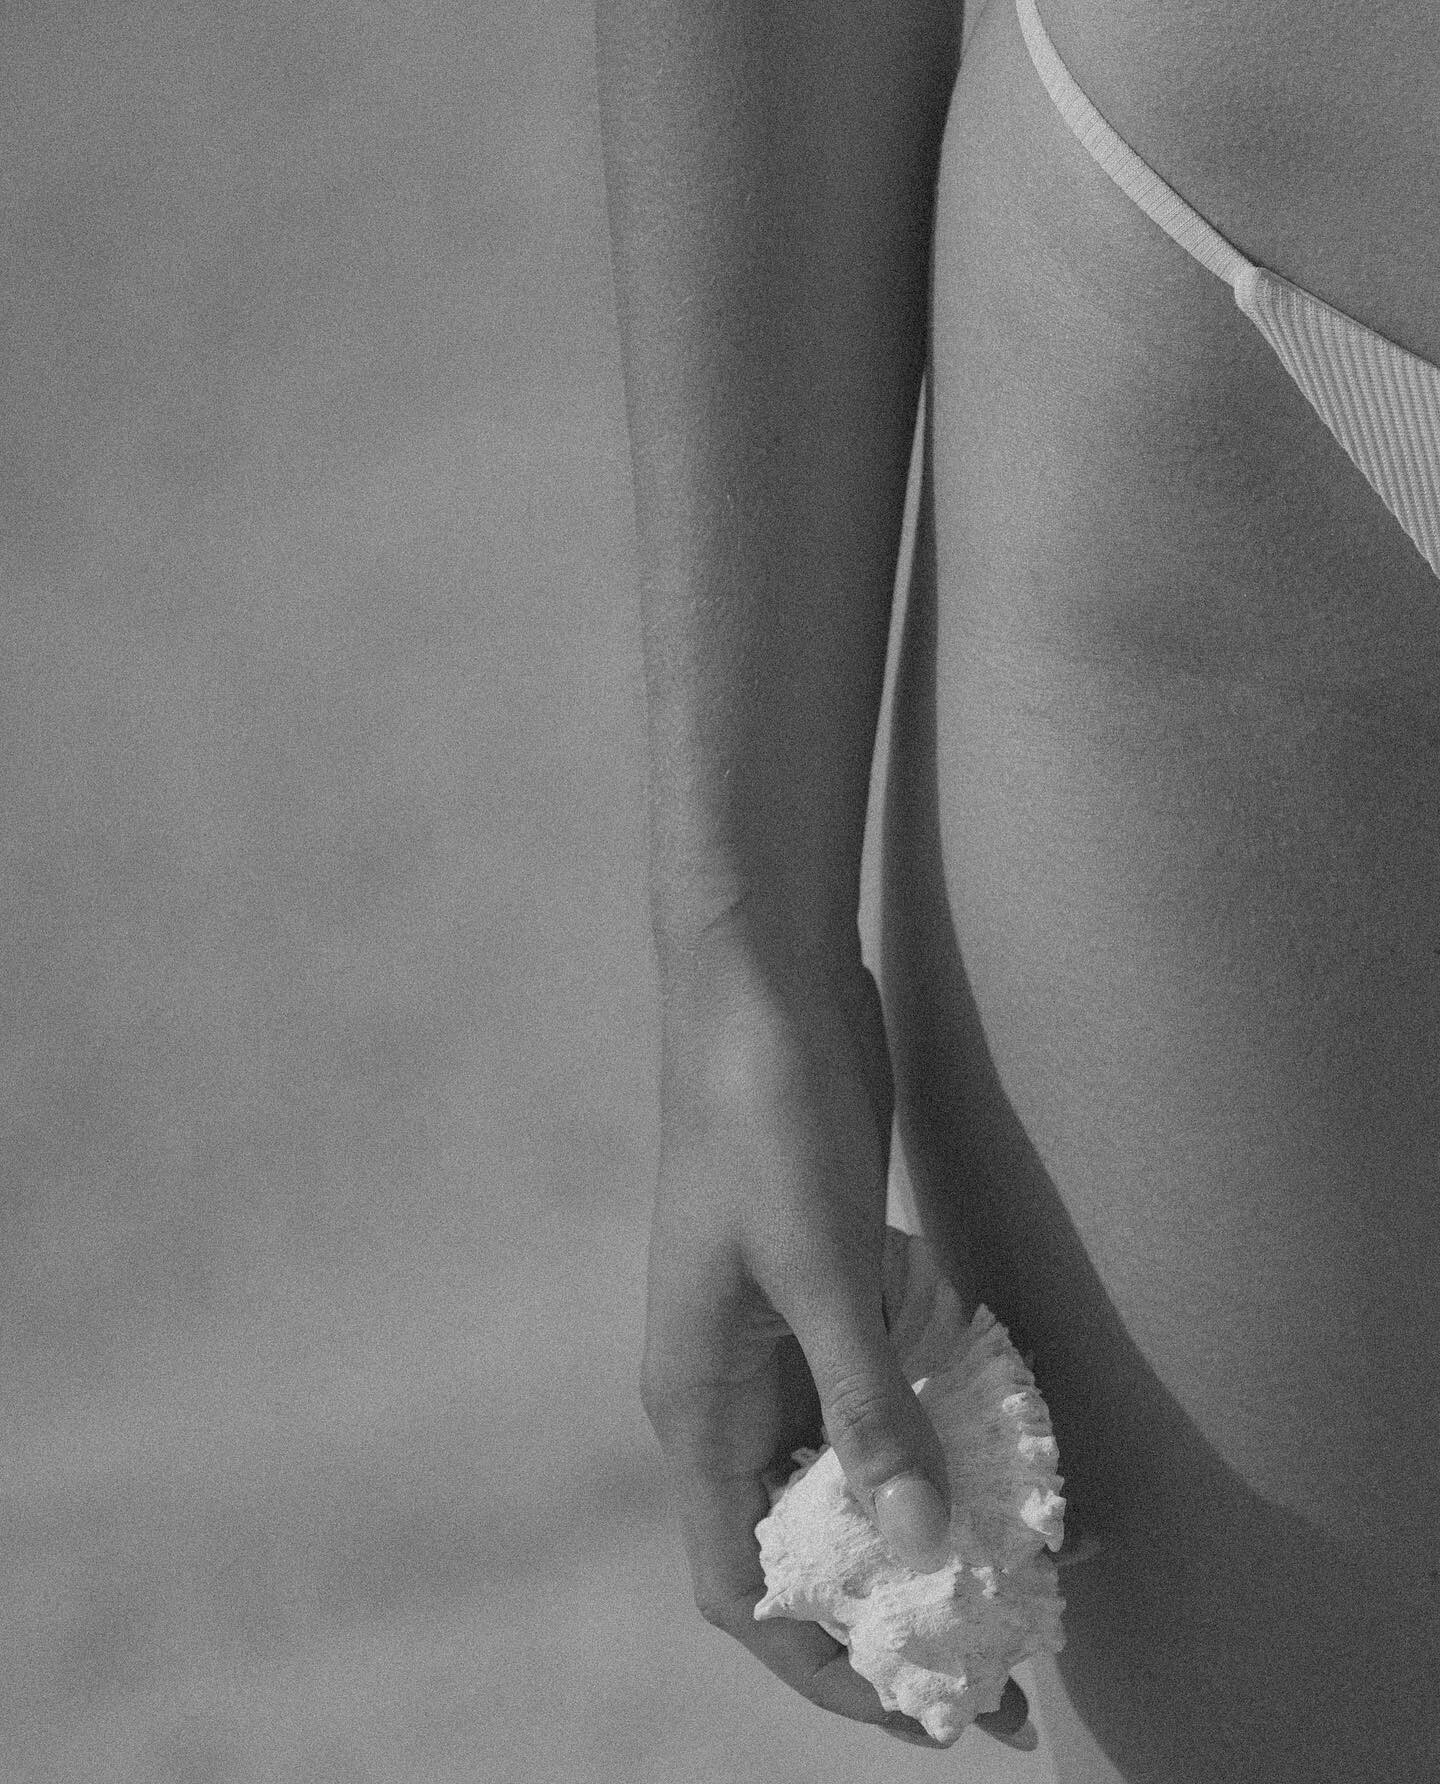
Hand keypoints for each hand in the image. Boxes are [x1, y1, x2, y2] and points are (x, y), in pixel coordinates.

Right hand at [639, 920, 1032, 1749]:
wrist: (759, 985)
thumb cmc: (766, 1118)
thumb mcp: (821, 1266)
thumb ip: (866, 1407)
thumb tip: (917, 1547)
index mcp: (696, 1400)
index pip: (744, 1582)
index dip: (823, 1664)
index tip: (923, 1707)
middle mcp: (726, 1387)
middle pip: (795, 1542)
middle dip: (882, 1610)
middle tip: (992, 1658)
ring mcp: (774, 1335)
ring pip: (836, 1470)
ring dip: (908, 1527)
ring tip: (1005, 1573)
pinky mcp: (821, 1286)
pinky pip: (866, 1394)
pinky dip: (920, 1436)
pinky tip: (989, 1449)